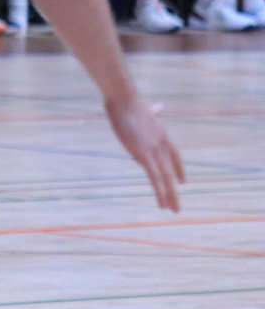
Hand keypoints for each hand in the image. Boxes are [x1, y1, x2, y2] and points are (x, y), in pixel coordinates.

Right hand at [105, 96, 184, 211]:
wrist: (124, 99)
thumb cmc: (128, 102)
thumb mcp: (144, 109)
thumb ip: (153, 112)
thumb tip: (159, 107)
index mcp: (161, 134)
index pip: (174, 155)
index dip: (179, 169)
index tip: (183, 182)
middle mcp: (162, 144)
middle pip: (171, 171)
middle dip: (174, 190)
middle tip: (177, 206)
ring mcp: (154, 150)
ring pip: (166, 178)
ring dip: (169, 195)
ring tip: (172, 210)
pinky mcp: (144, 154)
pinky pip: (155, 177)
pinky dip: (160, 191)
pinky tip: (161, 202)